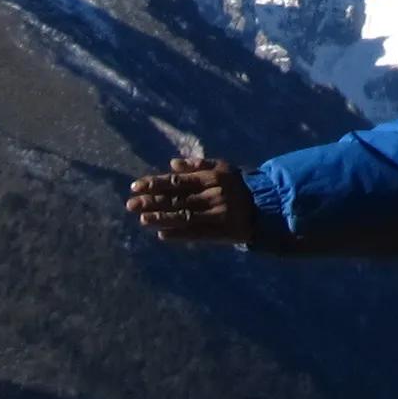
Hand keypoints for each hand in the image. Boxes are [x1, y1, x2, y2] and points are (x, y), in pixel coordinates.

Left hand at [130, 155, 258, 244]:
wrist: (267, 206)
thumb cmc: (239, 185)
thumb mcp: (222, 168)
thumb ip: (197, 165)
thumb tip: (171, 164)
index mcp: (211, 177)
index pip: (177, 181)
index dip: (155, 184)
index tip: (135, 186)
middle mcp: (213, 194)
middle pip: (177, 199)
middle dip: (152, 201)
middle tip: (130, 204)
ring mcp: (217, 213)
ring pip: (184, 216)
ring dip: (161, 218)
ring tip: (142, 219)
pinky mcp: (222, 231)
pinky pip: (197, 233)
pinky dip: (179, 234)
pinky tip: (162, 234)